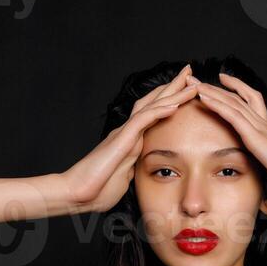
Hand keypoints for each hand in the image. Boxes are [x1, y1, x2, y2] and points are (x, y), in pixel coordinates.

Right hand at [61, 64, 198, 212]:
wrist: (76, 194)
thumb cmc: (96, 191)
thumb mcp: (124, 180)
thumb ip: (133, 171)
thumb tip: (140, 172)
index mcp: (130, 143)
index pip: (152, 116)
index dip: (169, 102)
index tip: (186, 93)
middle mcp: (127, 133)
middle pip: (153, 103)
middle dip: (173, 87)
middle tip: (190, 71)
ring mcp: (124, 135)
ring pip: (151, 107)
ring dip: (172, 93)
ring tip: (190, 80)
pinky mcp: (121, 141)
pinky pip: (142, 121)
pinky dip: (159, 111)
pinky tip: (175, 103)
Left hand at [188, 72, 266, 201]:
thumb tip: (265, 198)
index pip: (251, 101)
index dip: (237, 89)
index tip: (223, 80)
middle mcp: (263, 124)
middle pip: (237, 97)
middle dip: (216, 87)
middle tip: (197, 78)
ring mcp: (259, 128)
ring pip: (232, 102)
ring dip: (211, 91)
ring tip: (193, 82)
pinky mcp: (255, 136)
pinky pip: (232, 115)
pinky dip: (216, 104)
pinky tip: (203, 97)